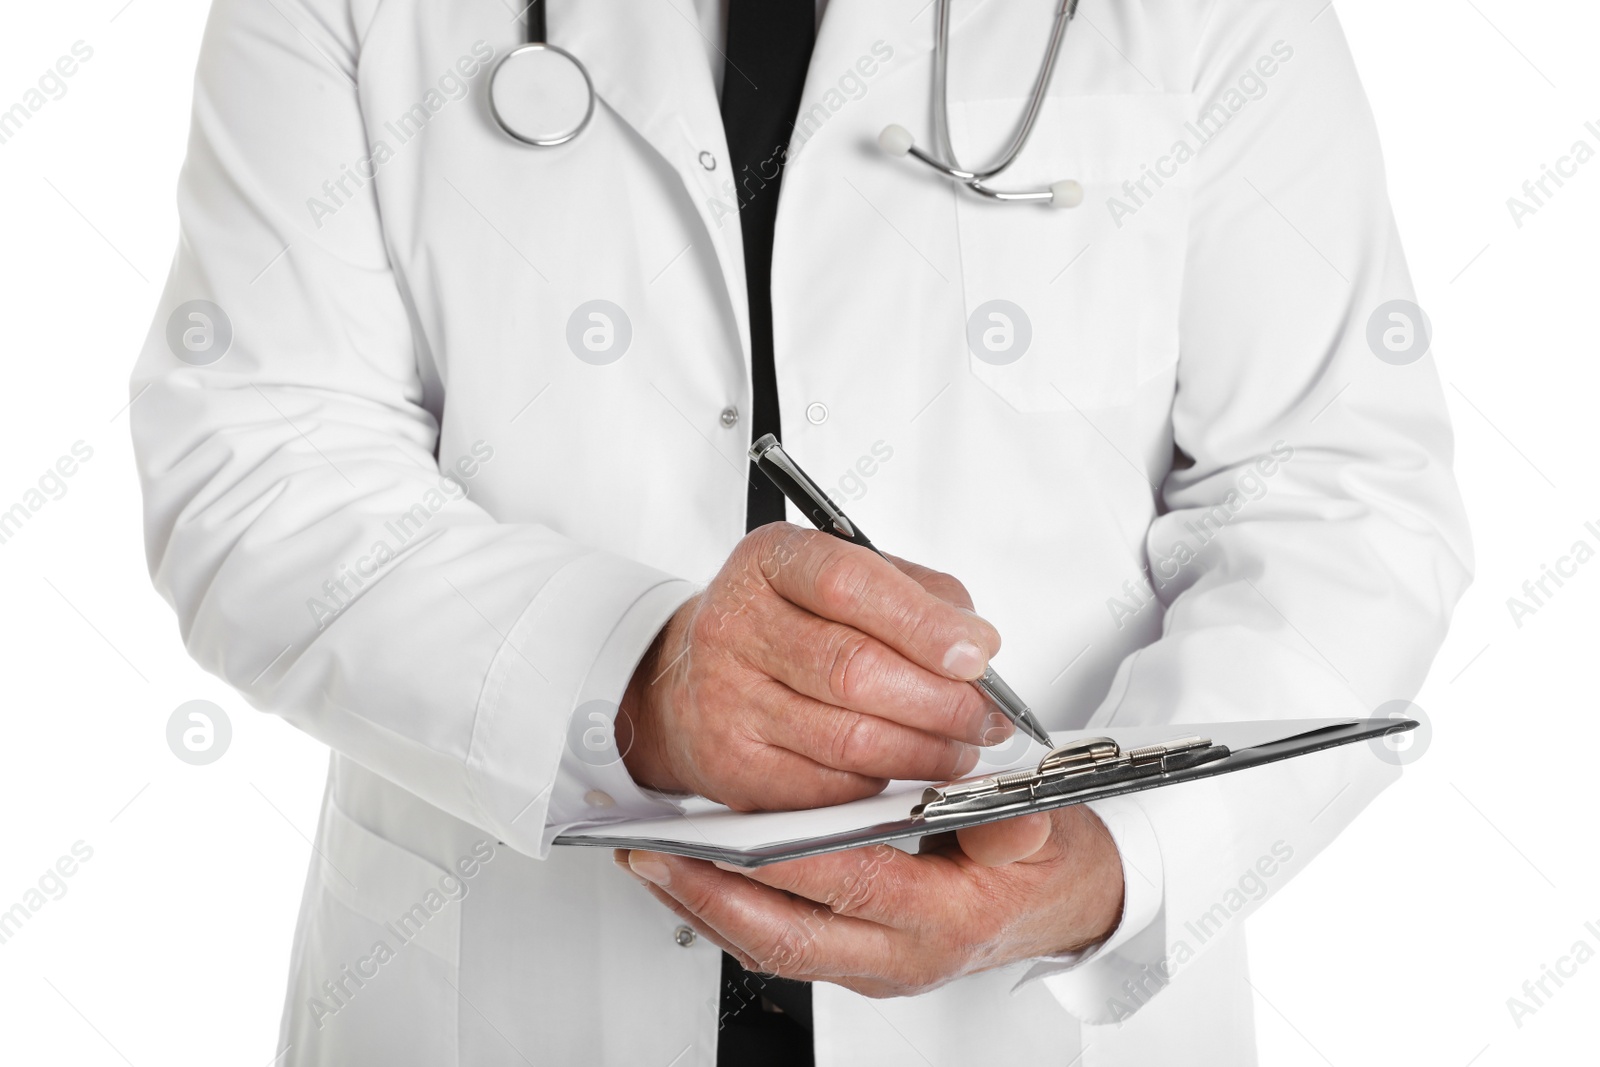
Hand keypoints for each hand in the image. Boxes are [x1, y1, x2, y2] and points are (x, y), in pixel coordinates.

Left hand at [614, 807, 1125, 996]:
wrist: (1071, 906)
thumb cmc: (1050, 864)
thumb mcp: (1050, 834)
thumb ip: (1020, 828)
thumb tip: (1004, 820)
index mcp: (944, 919)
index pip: (850, 885)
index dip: (782, 859)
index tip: (726, 830)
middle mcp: (901, 954)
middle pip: (786, 935)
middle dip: (711, 896)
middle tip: (654, 856)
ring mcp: (875, 964)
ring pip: (772, 947)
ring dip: (708, 907)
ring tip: (654, 862)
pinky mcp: (859, 959)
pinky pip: (782, 945)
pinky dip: (732, 914)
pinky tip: (698, 879)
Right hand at [618, 523, 1012, 810]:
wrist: (694, 680)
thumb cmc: (787, 625)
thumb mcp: (844, 580)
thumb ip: (917, 595)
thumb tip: (977, 645)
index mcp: (770, 561)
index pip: (849, 584)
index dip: (922, 623)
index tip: (977, 653)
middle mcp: (735, 624)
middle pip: (853, 669)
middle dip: (940, 701)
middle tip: (984, 716)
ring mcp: (725, 699)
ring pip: (847, 738)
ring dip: (923, 751)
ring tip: (957, 748)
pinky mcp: (731, 767)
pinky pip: (827, 787)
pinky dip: (879, 783)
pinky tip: (899, 769)